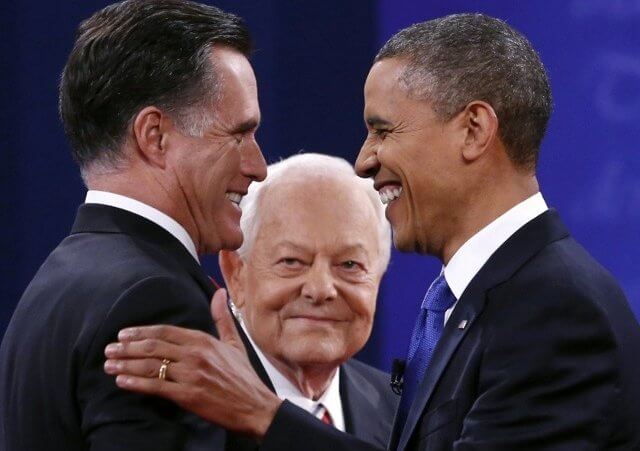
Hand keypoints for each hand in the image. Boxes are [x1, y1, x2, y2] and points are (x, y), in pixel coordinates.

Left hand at [103, 288, 281, 438]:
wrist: (254, 405)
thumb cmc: (243, 376)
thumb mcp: (235, 343)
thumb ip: (222, 317)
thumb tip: (218, 292)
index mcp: (203, 340)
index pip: (165, 331)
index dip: (141, 332)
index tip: (123, 334)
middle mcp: (195, 354)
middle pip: (153, 346)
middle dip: (127, 347)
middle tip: (109, 349)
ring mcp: (190, 374)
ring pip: (151, 365)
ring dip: (126, 364)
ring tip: (109, 365)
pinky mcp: (188, 395)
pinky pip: (156, 386)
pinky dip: (136, 383)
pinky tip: (122, 381)